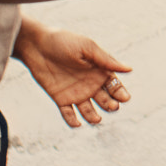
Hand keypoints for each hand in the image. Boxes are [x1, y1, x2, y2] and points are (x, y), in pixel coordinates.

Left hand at [12, 16, 132, 127]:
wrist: (36, 45)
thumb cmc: (64, 41)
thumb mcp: (87, 48)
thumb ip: (106, 60)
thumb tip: (129, 69)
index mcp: (99, 71)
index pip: (115, 86)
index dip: (120, 93)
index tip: (124, 98)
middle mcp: (90, 84)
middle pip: (105, 100)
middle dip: (110, 105)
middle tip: (111, 106)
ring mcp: (76, 93)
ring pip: (89, 111)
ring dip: (93, 117)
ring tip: (95, 119)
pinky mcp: (61, 99)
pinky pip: (68, 114)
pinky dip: (73, 121)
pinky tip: (77, 123)